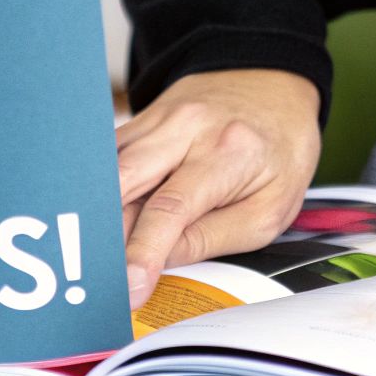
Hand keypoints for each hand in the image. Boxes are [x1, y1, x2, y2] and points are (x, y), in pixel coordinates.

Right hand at [115, 69, 321, 307]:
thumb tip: (162, 261)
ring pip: (109, 171)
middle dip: (104, 234)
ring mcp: (158, 120)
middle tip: (97, 276)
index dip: (145, 252)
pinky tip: (99, 221)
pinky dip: (101, 192)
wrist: (271, 87)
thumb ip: (215, 237)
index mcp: (229, 152)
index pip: (172, 208)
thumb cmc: (279, 149)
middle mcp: (187, 128)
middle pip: (125, 182)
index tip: (129, 287)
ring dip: (98, 215)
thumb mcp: (271, 207)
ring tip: (95, 255)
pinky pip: (110, 160)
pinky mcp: (140, 121)